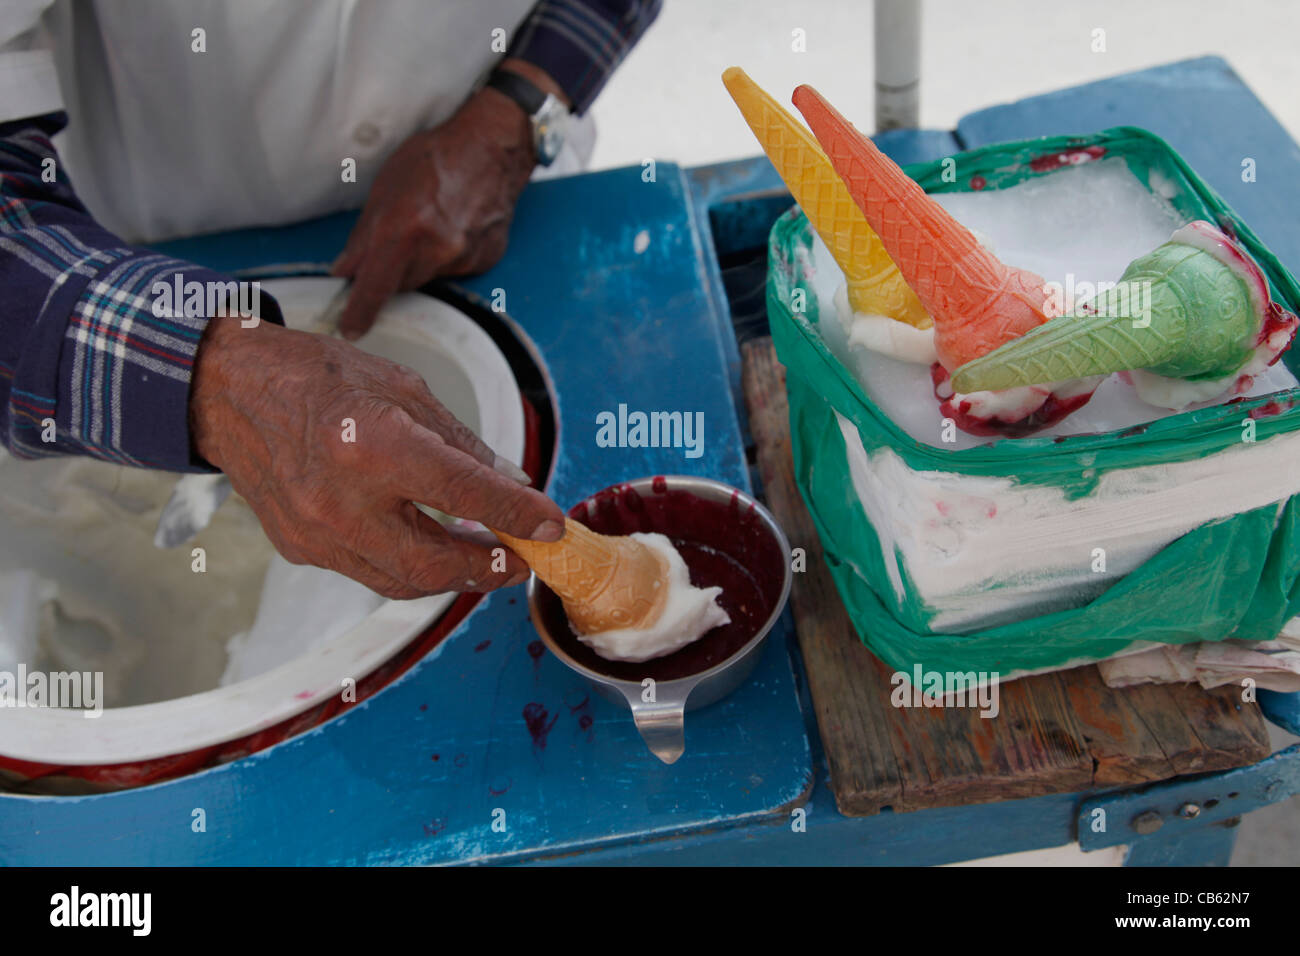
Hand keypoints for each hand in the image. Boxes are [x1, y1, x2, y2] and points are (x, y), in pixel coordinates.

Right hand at [189, 318, 564, 598]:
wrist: (230, 392)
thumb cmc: (319, 379)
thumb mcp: (403, 390)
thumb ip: (461, 445)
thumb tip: (512, 485)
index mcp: (373, 446)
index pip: (463, 494)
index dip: (515, 514)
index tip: (551, 525)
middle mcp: (341, 499)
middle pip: (432, 563)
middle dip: (486, 569)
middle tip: (520, 558)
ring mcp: (315, 533)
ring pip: (400, 581)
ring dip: (450, 576)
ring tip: (484, 557)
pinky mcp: (300, 549)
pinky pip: (366, 571)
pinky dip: (406, 565)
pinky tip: (429, 545)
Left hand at [331, 77, 539, 339]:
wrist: (491, 148)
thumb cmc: (435, 158)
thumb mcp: (386, 188)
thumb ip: (364, 235)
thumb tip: (345, 269)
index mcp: (404, 230)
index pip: (375, 287)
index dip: (360, 312)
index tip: (351, 330)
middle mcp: (435, 250)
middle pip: (402, 285)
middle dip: (394, 270)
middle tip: (400, 237)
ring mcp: (464, 258)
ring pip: (429, 278)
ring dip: (422, 261)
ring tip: (431, 223)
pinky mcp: (483, 260)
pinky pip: (455, 270)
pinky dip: (449, 256)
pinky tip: (455, 226)